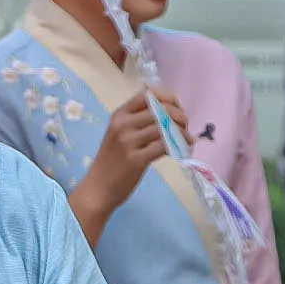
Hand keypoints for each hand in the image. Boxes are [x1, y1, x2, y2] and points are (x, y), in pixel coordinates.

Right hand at [69, 86, 185, 219]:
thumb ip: (138, 121)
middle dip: (179, 116)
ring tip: (187, 139)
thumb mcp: (119, 134)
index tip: (177, 108)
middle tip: (185, 126)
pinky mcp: (136, 160)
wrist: (97, 189)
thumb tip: (168, 110)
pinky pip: (164, 145)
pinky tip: (182, 149)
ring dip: (182, 132)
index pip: (148, 95)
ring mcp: (128, 142)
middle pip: (160, 109)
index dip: (168, 98)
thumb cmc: (111, 162)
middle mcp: (123, 124)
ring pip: (165, 127)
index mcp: (119, 115)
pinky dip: (178, 145)